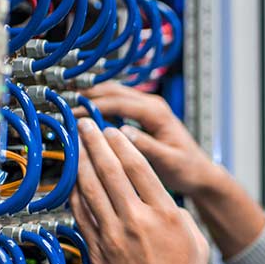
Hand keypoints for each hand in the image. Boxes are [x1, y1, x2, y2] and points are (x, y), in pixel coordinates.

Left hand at [71, 119, 210, 263]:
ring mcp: (114, 237)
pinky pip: (81, 216)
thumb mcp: (193, 240)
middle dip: (95, 142)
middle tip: (85, 125)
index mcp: (165, 213)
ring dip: (81, 163)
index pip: (139, 167)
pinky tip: (72, 182)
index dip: (122, 144)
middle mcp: (137, 220)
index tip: (112, 131)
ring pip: (91, 189)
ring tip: (75, 145)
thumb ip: (175, 213)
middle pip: (111, 171)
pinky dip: (75, 195)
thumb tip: (159, 202)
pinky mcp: (98, 253)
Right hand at [76, 82, 220, 196]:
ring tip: (69, 107)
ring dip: (92, 97)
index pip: (119, 102)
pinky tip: (86, 115)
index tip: (74, 114)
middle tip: (64, 106)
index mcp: (157, 113)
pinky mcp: (144, 116)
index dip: (94, 106)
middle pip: (114, 92)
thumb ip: (147, 146)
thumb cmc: (188, 168)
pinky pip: (118, 104)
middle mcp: (152, 105)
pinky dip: (100, 105)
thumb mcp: (168, 161)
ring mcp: (148, 108)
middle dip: (88, 96)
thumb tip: (122, 134)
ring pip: (114, 94)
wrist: (200, 172)